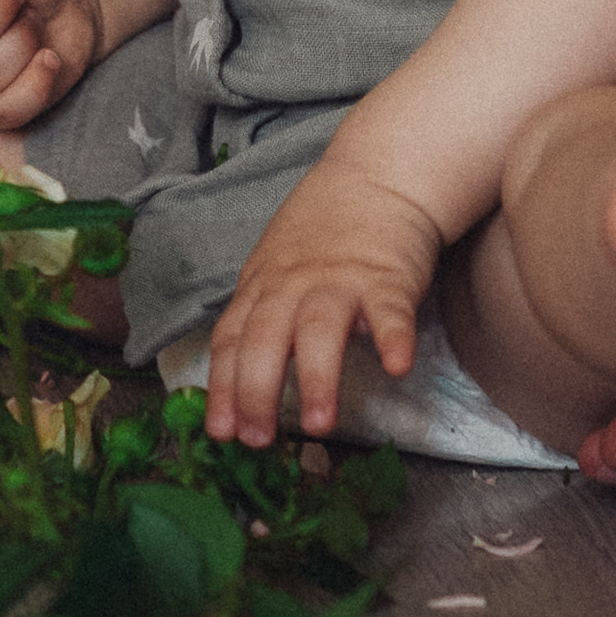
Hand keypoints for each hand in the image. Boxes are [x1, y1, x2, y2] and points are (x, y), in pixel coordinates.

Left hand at [203, 158, 442, 448]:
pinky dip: (393, 338)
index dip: (222, 388)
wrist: (377, 175)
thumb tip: (239, 382)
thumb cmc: (324, 232)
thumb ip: (260, 315)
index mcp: (262, 287)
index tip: (219, 432)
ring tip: (318, 424)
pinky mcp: (387, 277)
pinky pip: (390, 312)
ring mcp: (339, 281)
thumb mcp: (275, 268)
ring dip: (317, 377)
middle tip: (257, 440)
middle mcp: (292, 286)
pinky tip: (396, 367)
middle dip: (257, 392)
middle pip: (264, 339)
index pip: (231, 340)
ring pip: (320, 329)